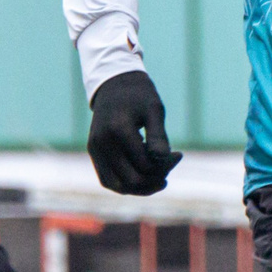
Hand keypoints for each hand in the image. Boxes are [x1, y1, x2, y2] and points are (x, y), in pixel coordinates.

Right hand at [88, 70, 178, 195]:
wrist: (113, 83)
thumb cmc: (139, 95)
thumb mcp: (154, 109)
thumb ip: (159, 135)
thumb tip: (164, 159)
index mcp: (118, 130)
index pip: (145, 164)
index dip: (166, 165)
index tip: (178, 154)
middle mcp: (102, 142)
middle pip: (131, 180)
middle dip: (155, 179)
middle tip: (170, 166)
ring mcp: (95, 148)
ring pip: (117, 185)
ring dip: (140, 188)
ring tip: (159, 179)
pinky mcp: (93, 151)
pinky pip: (107, 179)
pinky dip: (125, 184)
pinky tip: (143, 176)